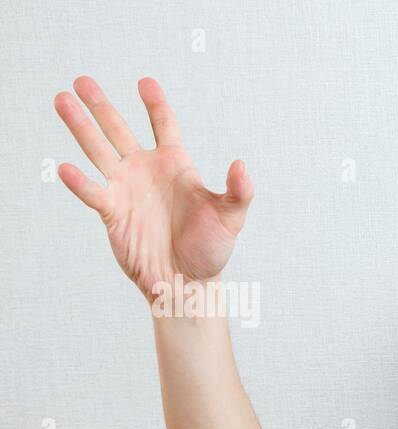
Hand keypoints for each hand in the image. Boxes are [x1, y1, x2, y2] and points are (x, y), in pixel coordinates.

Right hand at [54, 76, 252, 303]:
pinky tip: (65, 168)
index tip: (144, 82)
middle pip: (119, 129)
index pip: (164, 125)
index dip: (155, 103)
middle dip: (101, 106)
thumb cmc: (211, 251)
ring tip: (61, 100)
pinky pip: (92, 192)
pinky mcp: (112, 212)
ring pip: (98, 151)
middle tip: (83, 81)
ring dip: (80, 127)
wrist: (188, 283)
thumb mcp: (231, 218)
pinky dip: (79, 182)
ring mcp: (126, 189)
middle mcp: (146, 171)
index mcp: (175, 166)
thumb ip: (239, 191)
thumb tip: (240, 164)